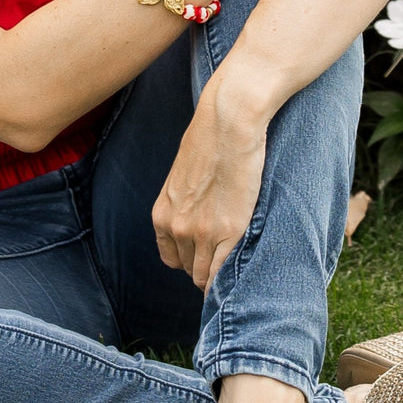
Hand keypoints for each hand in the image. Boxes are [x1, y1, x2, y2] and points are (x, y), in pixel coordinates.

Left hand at [151, 86, 267, 290]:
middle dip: (205, 268)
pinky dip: (230, 280)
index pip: (172, 259)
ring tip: (235, 270)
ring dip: (218, 277)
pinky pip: (222, 272)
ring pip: (205, 276)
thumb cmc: (209, 142)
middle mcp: (177, 227)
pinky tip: (240, 275)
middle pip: (190, 269)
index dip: (190, 261)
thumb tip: (196, 217)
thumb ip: (183, 203)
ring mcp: (202, 232)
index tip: (205, 257)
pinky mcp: (229, 230)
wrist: (228, 123)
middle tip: (225, 261)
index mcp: (162, 215)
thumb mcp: (182, 177)